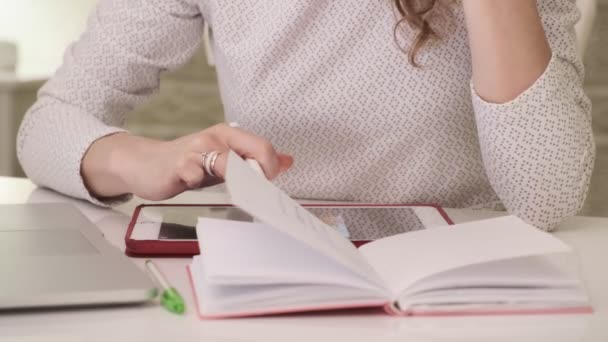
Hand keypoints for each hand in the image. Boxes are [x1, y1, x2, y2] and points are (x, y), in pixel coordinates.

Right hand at [82, 123, 292, 200]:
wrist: (143, 164)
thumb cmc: (187, 163)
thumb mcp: (223, 160)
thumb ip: (252, 161)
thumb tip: (287, 161)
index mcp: (228, 135)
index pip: (262, 147)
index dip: (270, 167)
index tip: (265, 183)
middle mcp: (214, 139)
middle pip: (253, 152)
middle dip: (260, 175)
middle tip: (256, 192)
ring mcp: (195, 151)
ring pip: (227, 163)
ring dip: (237, 180)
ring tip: (233, 190)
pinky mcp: (178, 165)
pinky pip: (195, 174)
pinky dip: (198, 182)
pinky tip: (191, 183)